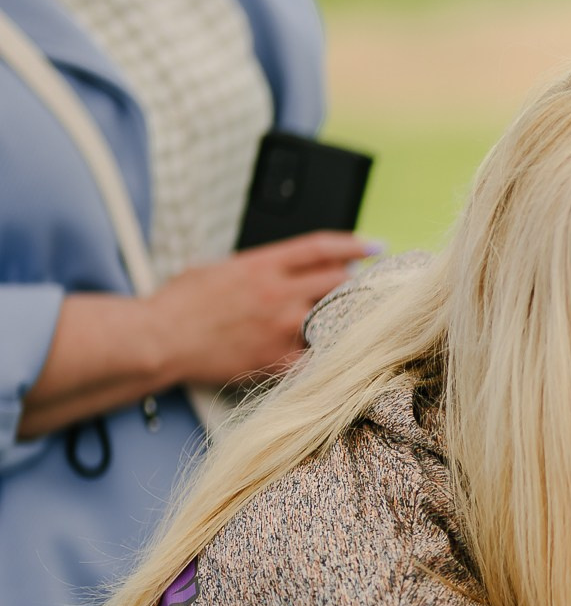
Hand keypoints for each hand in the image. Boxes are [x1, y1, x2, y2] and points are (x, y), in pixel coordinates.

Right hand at [146, 232, 377, 385]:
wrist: (160, 339)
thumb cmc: (179, 304)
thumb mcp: (216, 268)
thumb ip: (253, 267)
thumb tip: (275, 269)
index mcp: (262, 265)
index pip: (321, 248)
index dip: (354, 246)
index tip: (374, 246)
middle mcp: (279, 293)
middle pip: (338, 281)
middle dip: (354, 283)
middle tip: (365, 288)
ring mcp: (282, 327)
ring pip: (334, 318)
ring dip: (344, 317)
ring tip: (352, 320)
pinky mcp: (279, 359)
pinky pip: (316, 356)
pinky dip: (325, 353)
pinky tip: (332, 354)